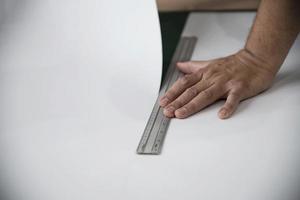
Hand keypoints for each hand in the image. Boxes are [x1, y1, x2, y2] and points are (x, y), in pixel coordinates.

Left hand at [159, 49, 275, 118]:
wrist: (256, 58)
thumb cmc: (233, 64)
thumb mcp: (210, 63)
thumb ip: (193, 66)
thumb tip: (179, 66)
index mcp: (205, 73)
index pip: (184, 83)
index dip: (172, 93)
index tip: (163, 102)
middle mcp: (212, 78)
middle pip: (191, 91)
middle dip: (177, 102)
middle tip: (167, 112)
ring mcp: (225, 83)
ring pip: (206, 95)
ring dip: (192, 105)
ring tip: (181, 114)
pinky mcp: (239, 88)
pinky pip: (233, 98)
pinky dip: (227, 106)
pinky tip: (221, 115)